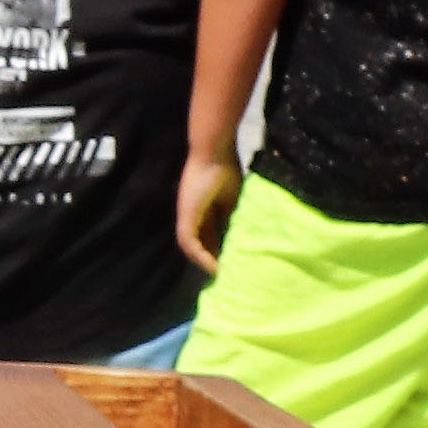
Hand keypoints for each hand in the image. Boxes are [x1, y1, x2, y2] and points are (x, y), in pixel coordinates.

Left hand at [175, 148, 239, 272]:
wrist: (214, 152)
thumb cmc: (225, 169)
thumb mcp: (233, 200)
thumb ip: (232, 217)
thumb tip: (242, 236)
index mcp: (203, 210)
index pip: (209, 236)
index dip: (219, 249)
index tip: (232, 262)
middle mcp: (191, 215)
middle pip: (200, 244)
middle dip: (212, 260)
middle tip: (226, 275)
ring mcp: (186, 216)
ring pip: (192, 247)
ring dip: (205, 262)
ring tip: (220, 276)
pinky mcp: (185, 217)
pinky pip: (190, 243)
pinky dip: (201, 256)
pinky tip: (214, 267)